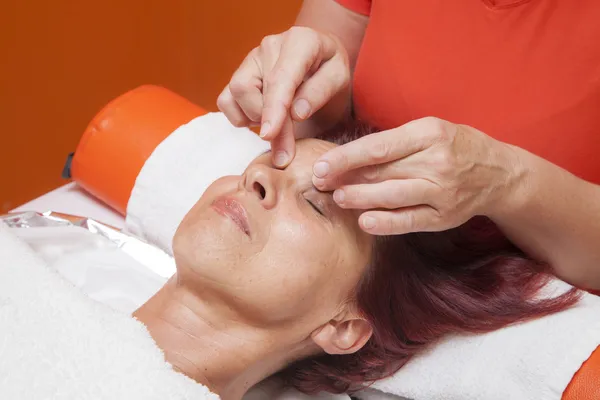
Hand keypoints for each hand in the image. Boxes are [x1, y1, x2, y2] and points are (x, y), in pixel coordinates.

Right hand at [217, 26, 349, 167]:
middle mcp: (270, 46)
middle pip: (252, 89)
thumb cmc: (330, 71)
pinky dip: (241, 117)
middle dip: (268, 125)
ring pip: (236, 95)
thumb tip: (296, 113)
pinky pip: (226, 101)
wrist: (321, 61)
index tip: (268, 134)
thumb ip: (320, 93)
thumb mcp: (340, 79)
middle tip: (286, 151)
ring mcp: (250, 59)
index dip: (273, 108)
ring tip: (281, 120)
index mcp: (299, 41)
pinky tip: (264, 116)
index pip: (280, 78)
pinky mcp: (238, 74)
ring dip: (255, 118)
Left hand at [312, 117, 521, 234]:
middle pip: (382, 171)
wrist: (499, 174)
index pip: (379, 147)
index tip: (321, 164)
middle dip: (346, 177)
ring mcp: (443, 192)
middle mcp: (438, 162)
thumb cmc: (454, 146)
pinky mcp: (445, 217)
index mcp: (430, 133)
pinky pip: (410, 221)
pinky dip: (386, 223)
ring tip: (338, 198)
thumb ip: (393, 143)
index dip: (346, 157)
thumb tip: (346, 158)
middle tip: (318, 182)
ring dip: (360, 198)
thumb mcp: (428, 131)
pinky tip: (364, 221)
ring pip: (393, 196)